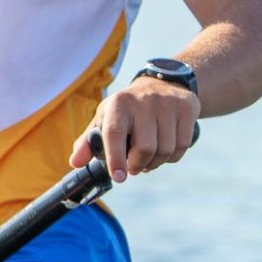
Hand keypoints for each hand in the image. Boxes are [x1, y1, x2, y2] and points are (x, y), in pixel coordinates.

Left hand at [70, 76, 199, 181]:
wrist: (162, 84)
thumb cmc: (126, 110)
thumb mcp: (105, 119)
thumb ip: (88, 142)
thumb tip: (75, 162)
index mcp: (117, 103)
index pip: (115, 133)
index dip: (116, 158)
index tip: (119, 177)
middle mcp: (142, 100)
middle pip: (144, 148)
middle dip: (137, 165)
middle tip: (133, 166)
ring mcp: (167, 102)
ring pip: (165, 150)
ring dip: (155, 163)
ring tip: (147, 158)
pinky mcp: (186, 107)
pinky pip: (181, 146)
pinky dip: (171, 157)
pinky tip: (164, 150)